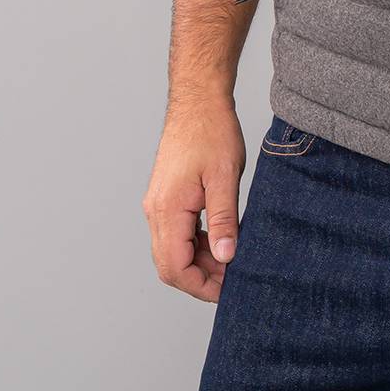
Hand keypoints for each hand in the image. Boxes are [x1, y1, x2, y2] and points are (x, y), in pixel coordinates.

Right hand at [142, 101, 245, 302]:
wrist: (198, 100)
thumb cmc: (212, 131)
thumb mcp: (225, 177)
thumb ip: (224, 220)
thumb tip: (226, 257)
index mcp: (167, 209)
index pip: (174, 267)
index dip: (201, 286)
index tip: (228, 289)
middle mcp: (155, 211)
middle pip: (170, 264)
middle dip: (201, 278)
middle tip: (234, 278)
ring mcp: (158, 205)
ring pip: (172, 251)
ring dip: (200, 262)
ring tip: (232, 258)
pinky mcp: (166, 198)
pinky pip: (176, 234)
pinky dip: (196, 244)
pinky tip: (221, 239)